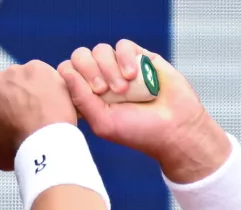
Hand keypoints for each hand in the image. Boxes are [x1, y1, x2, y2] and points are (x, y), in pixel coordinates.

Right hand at [0, 60, 76, 171]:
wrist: (44, 142)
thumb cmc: (21, 150)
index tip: (6, 113)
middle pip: (3, 84)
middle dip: (12, 94)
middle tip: (26, 110)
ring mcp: (16, 71)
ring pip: (22, 76)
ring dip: (29, 87)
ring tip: (42, 105)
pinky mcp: (37, 67)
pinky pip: (42, 72)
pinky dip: (47, 81)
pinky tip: (52, 97)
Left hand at [58, 39, 231, 181]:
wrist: (175, 128)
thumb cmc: (138, 132)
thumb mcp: (102, 122)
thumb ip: (80, 98)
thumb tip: (65, 71)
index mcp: (87, 96)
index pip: (67, 73)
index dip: (73, 78)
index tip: (90, 95)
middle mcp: (101, 79)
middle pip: (80, 57)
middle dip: (90, 70)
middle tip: (104, 90)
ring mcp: (120, 67)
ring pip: (100, 50)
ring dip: (109, 68)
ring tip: (123, 89)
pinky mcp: (139, 57)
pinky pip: (123, 46)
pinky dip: (125, 58)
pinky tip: (133, 76)